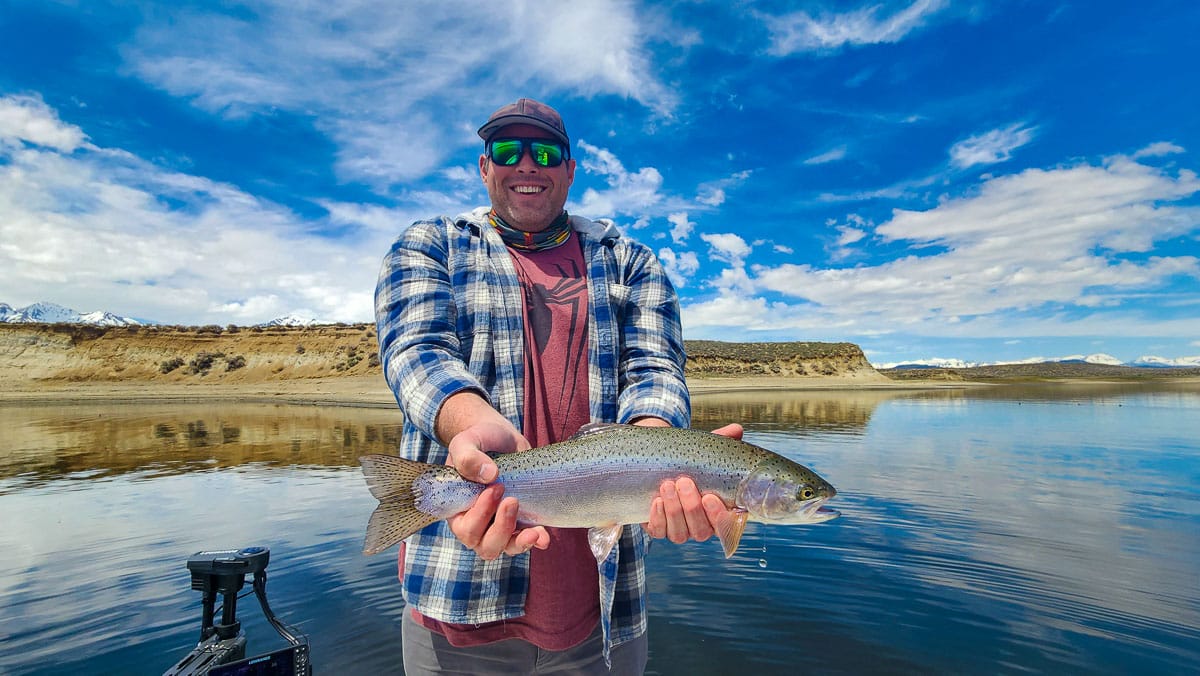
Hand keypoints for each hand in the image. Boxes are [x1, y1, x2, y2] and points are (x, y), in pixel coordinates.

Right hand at [443, 420, 549, 558]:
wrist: (500, 437)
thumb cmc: (478, 441)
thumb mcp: (467, 442)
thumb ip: (468, 456)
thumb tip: (489, 475)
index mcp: (459, 509)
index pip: (465, 529)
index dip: (480, 515)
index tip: (495, 488)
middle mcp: (477, 523)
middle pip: (486, 546)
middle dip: (501, 528)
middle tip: (512, 500)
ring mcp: (499, 524)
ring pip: (506, 547)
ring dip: (519, 542)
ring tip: (533, 531)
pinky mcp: (520, 520)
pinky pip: (526, 539)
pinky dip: (536, 540)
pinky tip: (544, 537)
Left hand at [644, 423, 743, 542]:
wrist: (658, 459)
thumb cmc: (688, 459)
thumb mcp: (704, 449)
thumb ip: (722, 440)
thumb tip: (736, 429)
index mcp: (718, 512)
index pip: (725, 526)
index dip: (718, 517)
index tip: (710, 497)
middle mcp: (700, 525)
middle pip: (700, 531)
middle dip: (691, 508)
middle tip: (684, 482)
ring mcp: (678, 528)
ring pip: (679, 533)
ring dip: (674, 510)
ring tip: (668, 485)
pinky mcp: (658, 527)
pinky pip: (658, 531)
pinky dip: (658, 517)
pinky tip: (657, 500)